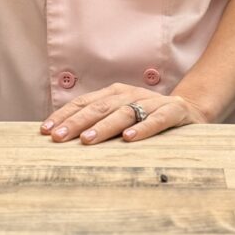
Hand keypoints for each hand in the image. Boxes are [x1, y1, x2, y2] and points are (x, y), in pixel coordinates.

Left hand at [40, 82, 207, 144]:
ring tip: (87, 140)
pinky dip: (143, 129)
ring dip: (104, 127)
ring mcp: (151, 102)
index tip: (45, 131)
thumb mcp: (120, 116)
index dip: (64, 115)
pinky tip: (129, 139)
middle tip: (58, 137)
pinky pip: (157, 120)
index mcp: (114, 93)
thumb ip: (98, 122)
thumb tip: (62, 136)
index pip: (84, 103)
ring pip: (124, 113)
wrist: (189, 109)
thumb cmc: (146, 117)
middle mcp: (129, 94)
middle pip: (99, 108)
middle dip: (76, 123)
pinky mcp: (173, 111)